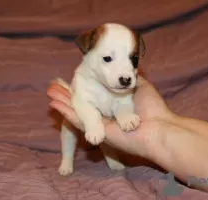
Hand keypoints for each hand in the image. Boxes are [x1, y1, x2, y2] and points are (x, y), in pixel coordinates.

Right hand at [47, 75, 175, 158]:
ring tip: (50, 94)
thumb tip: (125, 69)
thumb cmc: (152, 107)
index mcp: (115, 104)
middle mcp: (106, 114)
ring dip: (63, 103)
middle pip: (83, 104)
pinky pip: (78, 121)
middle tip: (54, 87)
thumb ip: (129, 78)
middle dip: (68, 96)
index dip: (84, 87)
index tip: (72, 78)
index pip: (95, 95)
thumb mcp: (140, 86)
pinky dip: (66, 112)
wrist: (158, 127)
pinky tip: (54, 104)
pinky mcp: (96, 132)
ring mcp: (100, 124)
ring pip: (77, 112)